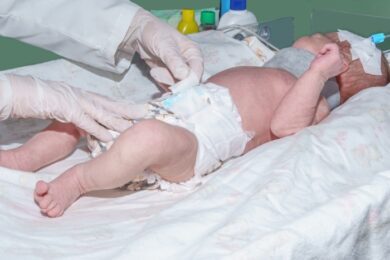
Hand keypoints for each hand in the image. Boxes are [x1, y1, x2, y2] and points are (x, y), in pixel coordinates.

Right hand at [0, 74, 147, 141]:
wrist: (17, 91)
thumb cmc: (37, 98)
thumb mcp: (61, 105)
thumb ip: (75, 114)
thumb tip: (84, 124)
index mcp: (81, 95)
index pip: (106, 102)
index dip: (123, 107)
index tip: (138, 111)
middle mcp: (81, 96)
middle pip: (109, 105)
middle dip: (128, 111)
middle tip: (146, 115)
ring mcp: (74, 101)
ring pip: (101, 112)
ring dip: (118, 121)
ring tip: (135, 129)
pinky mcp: (64, 108)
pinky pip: (84, 121)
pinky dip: (97, 129)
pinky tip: (109, 136)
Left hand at [122, 9, 203, 87]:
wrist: (140, 34)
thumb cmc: (155, 34)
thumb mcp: (165, 45)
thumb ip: (174, 61)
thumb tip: (185, 76)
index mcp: (194, 54)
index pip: (197, 73)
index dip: (189, 82)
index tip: (176, 85)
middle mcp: (189, 64)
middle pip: (188, 83)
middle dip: (175, 84)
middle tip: (160, 75)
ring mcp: (179, 72)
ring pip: (177, 86)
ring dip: (165, 81)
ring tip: (156, 70)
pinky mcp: (170, 77)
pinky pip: (169, 87)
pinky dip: (161, 83)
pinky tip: (155, 72)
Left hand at [310, 43, 348, 80]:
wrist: (315, 75)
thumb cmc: (317, 71)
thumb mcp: (326, 64)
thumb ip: (330, 58)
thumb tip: (328, 50)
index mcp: (342, 67)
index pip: (337, 56)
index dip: (329, 57)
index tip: (323, 63)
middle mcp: (342, 63)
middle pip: (334, 52)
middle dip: (326, 54)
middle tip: (321, 61)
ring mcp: (340, 59)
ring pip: (333, 49)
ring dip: (325, 52)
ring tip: (321, 59)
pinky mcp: (336, 55)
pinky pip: (333, 45)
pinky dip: (326, 47)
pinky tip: (322, 54)